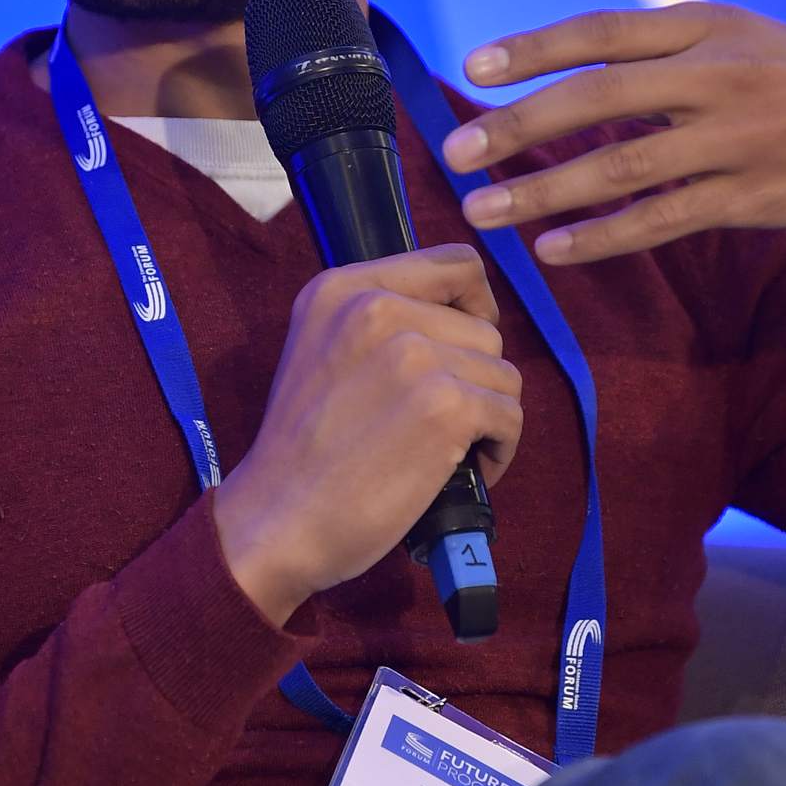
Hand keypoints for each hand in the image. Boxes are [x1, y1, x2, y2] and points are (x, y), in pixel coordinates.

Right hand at [212, 244, 523, 625]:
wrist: (276, 522)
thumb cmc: (302, 452)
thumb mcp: (319, 352)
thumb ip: (378, 323)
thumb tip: (462, 321)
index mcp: (341, 289)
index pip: (455, 264)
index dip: (475, 307)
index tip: (461, 350)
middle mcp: (377, 308)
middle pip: (484, 329)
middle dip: (475, 380)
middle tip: (442, 425)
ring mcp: (414, 355)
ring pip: (502, 375)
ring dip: (488, 418)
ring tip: (449, 452)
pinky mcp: (445, 407)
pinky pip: (510, 417)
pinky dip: (499, 450)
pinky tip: (464, 472)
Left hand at [438, 2, 785, 289]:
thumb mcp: (758, 47)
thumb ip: (681, 59)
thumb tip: (589, 81)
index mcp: (715, 24)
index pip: (604, 31)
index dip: (533, 49)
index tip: (472, 69)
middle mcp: (722, 72)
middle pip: (595, 97)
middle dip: (516, 127)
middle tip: (454, 154)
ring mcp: (742, 136)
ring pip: (619, 164)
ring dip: (542, 191)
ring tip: (483, 213)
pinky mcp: (760, 196)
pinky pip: (663, 219)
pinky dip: (603, 236)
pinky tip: (556, 251)